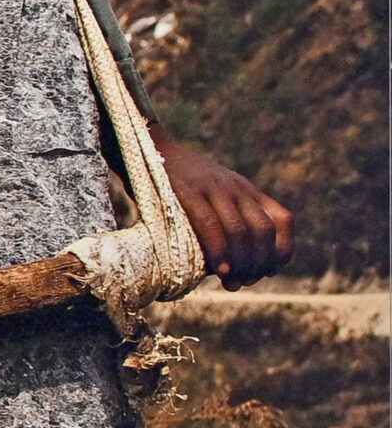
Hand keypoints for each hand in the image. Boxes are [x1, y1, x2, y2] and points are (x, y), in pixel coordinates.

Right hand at [151, 128, 291, 287]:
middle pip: (263, 231)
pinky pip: (210, 225)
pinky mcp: (188, 191)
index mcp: (245, 189)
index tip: (267, 271)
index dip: (281, 250)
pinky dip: (218, 250)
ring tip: (230, 281)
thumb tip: (229, 266)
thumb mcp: (209, 195)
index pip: (282, 220)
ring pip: (241, 230)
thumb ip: (222, 219)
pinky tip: (216, 268)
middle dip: (258, 263)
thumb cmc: (172, 182)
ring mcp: (213, 188)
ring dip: (239, 262)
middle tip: (242, 281)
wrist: (146, 146)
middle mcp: (235, 187)